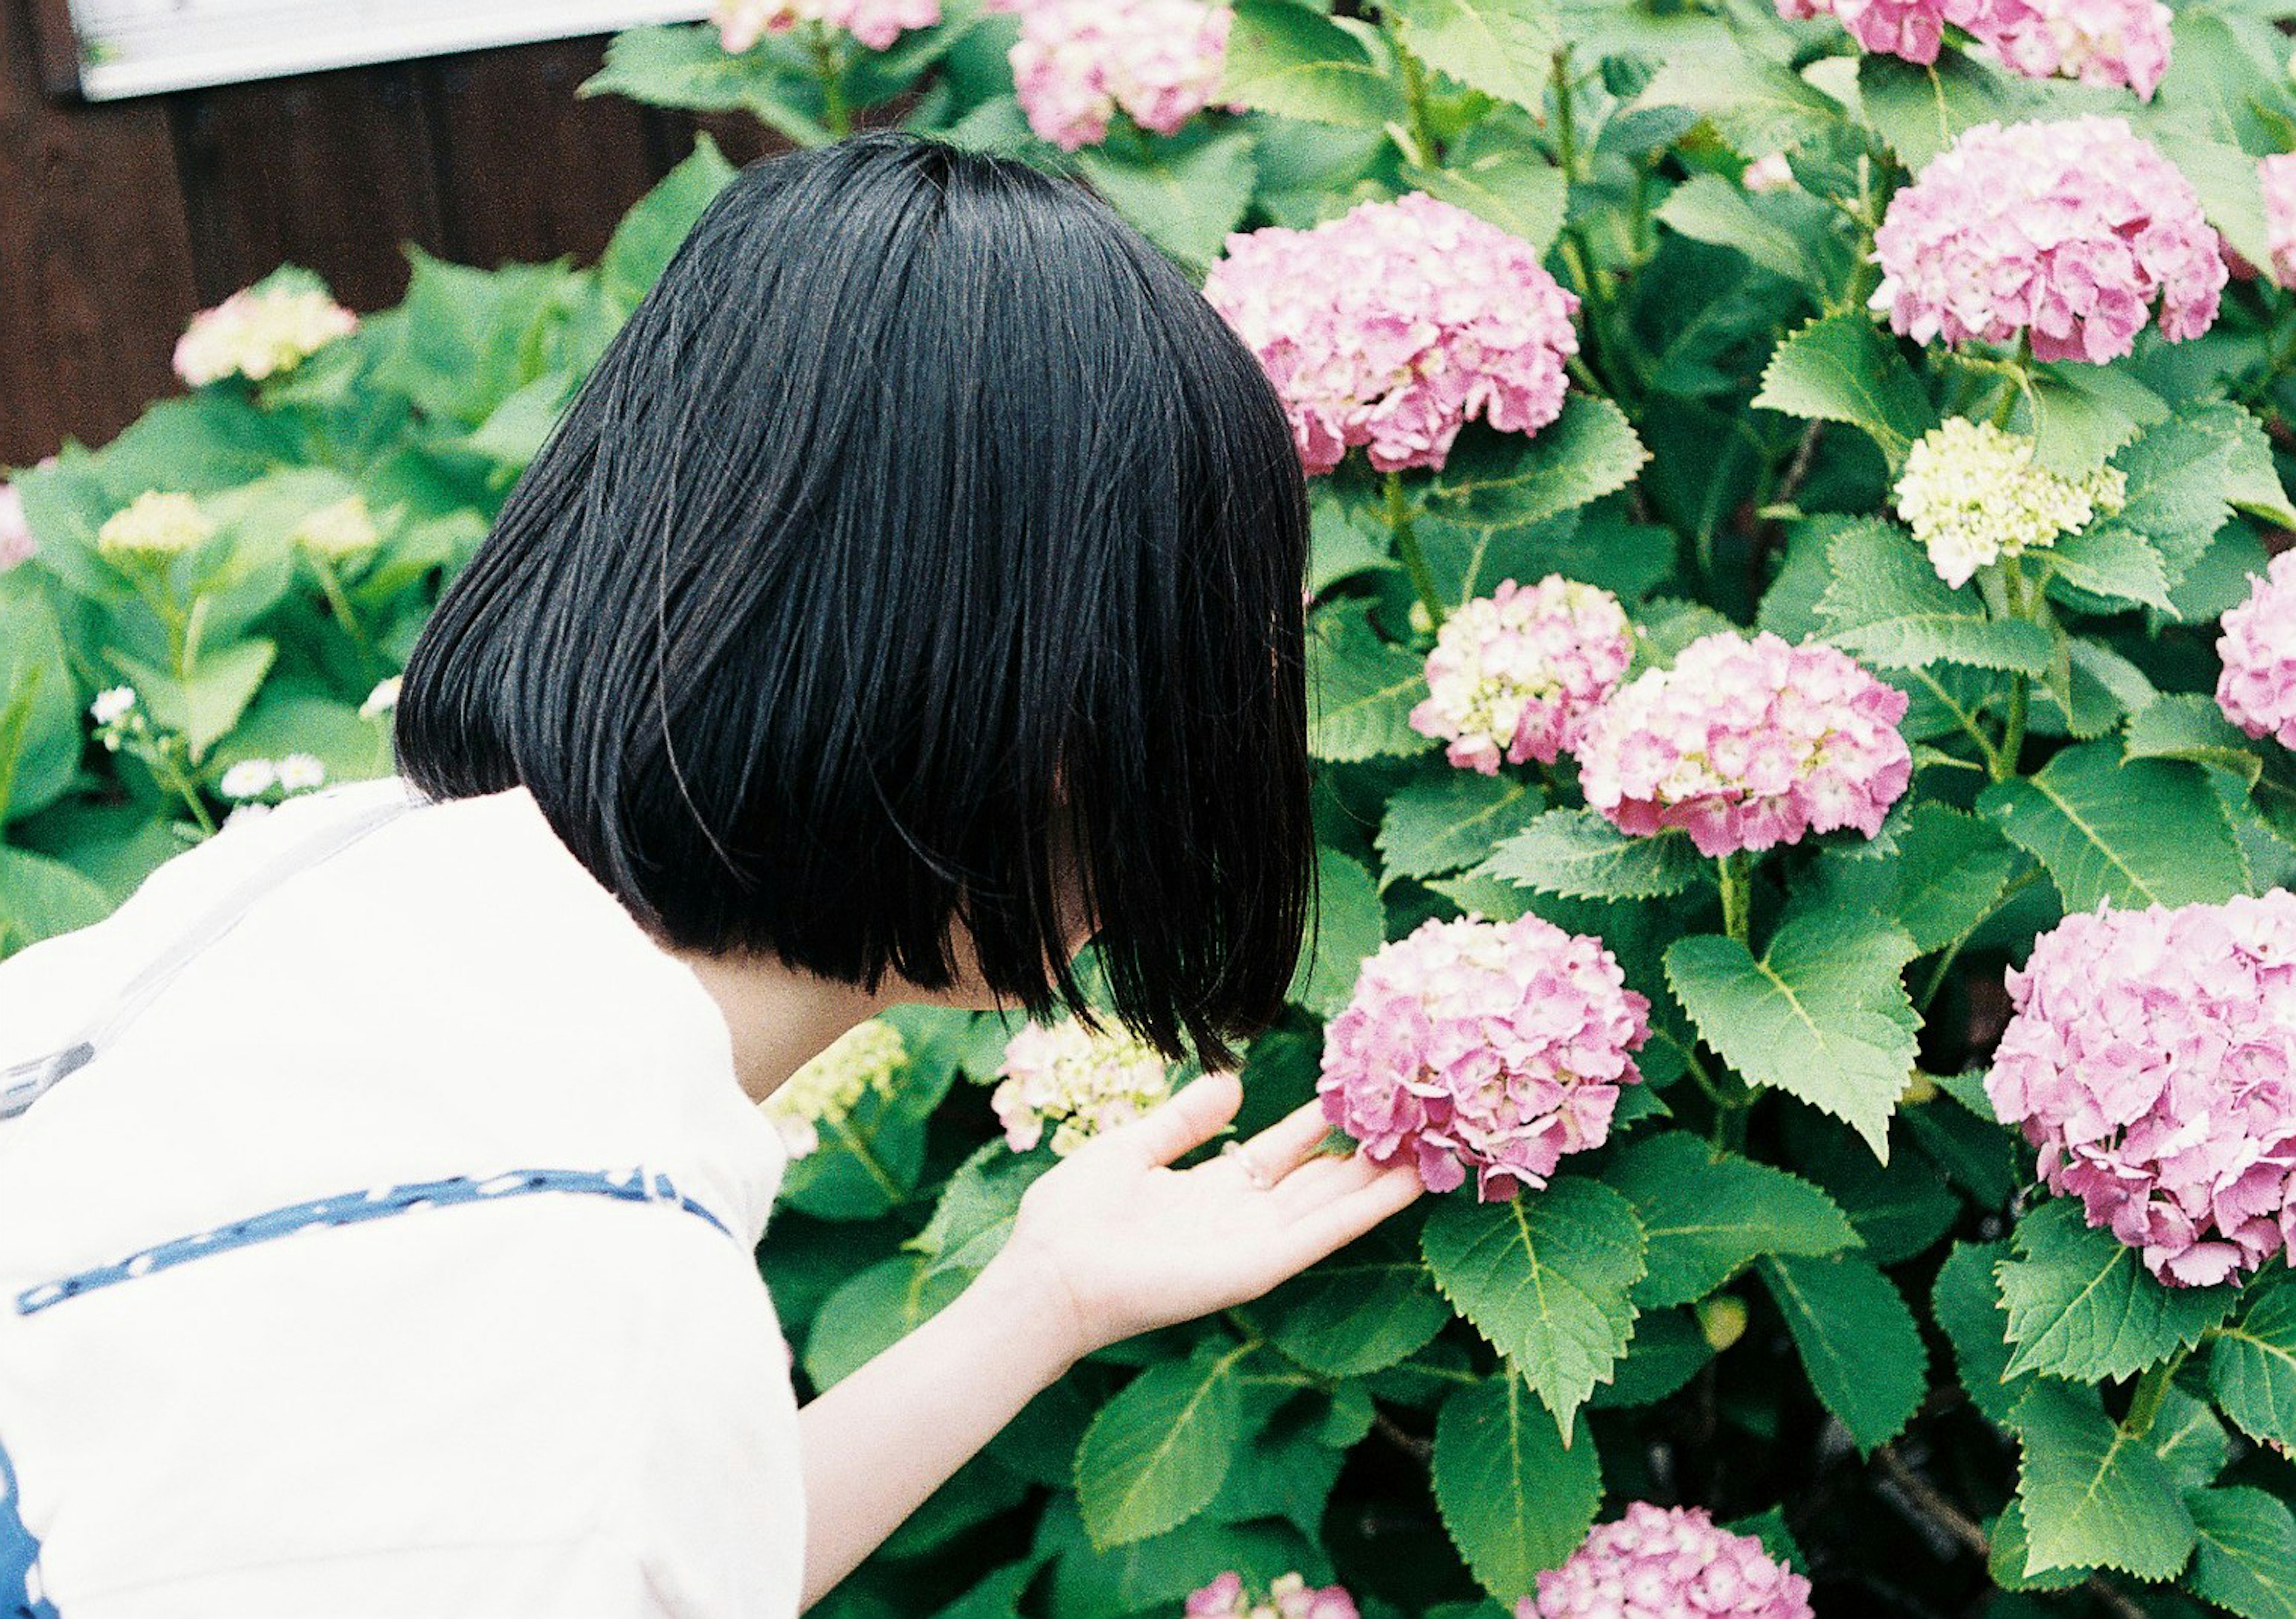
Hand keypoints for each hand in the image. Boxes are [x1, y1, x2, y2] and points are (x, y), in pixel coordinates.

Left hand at [985, 1071, 1424, 1366]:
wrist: (1047, 1274)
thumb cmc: (1072, 1217)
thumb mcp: (1132, 1148)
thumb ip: (1183, 1120)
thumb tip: (1231, 1081)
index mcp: (1211, 1191)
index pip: (1283, 1152)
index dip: (1323, 1123)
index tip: (1361, 1090)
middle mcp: (1241, 1220)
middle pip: (1321, 1179)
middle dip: (1369, 1148)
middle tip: (1419, 1112)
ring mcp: (1254, 1246)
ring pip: (1336, 1205)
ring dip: (1386, 1177)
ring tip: (1436, 1141)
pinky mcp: (1258, 1269)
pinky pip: (1324, 1233)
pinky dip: (1369, 1208)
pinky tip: (1408, 1182)